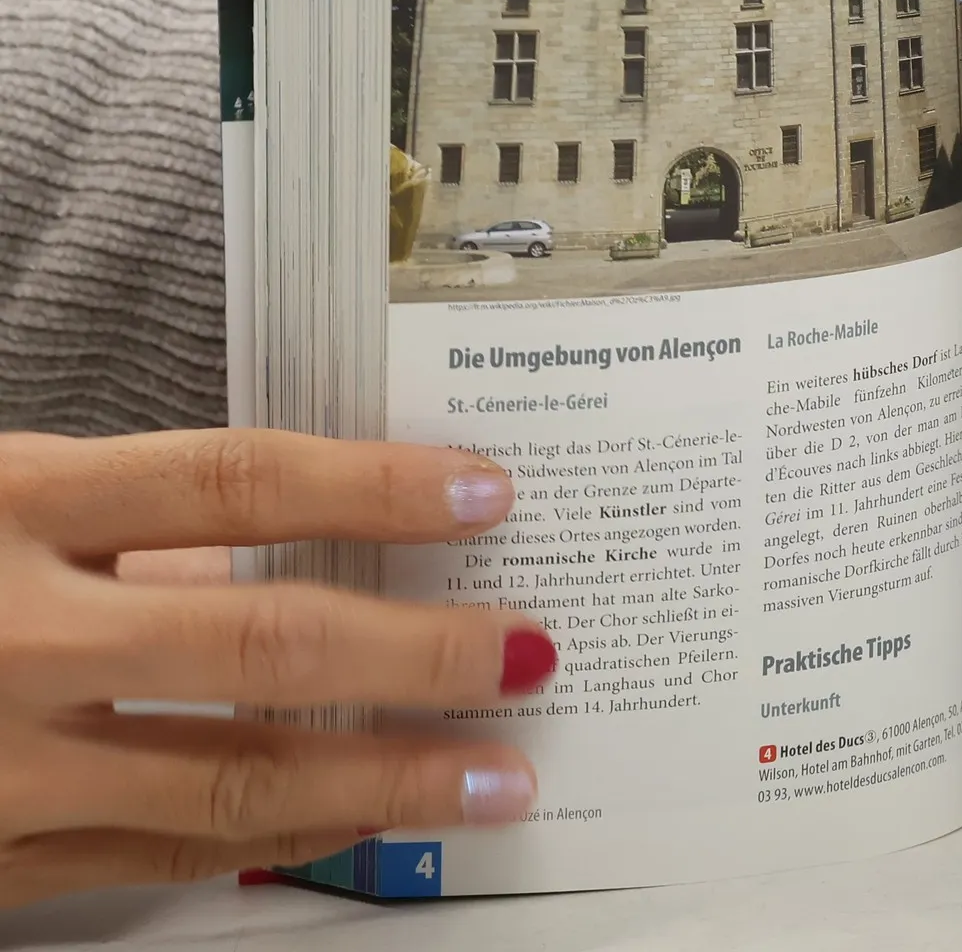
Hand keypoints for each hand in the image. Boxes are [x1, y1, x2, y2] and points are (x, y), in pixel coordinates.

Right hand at [0, 429, 555, 906]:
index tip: (485, 496)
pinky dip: (286, 838)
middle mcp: (21, 638)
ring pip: (230, 781)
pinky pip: (165, 857)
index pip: (237, 484)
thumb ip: (138, 518)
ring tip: (498, 780)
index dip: (373, 488)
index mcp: (23, 509)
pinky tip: (369, 823)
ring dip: (387, 782)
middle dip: (419, 652)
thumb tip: (309, 528)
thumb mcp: (0, 502)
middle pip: (262, 641)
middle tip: (528, 652)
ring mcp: (5, 767)